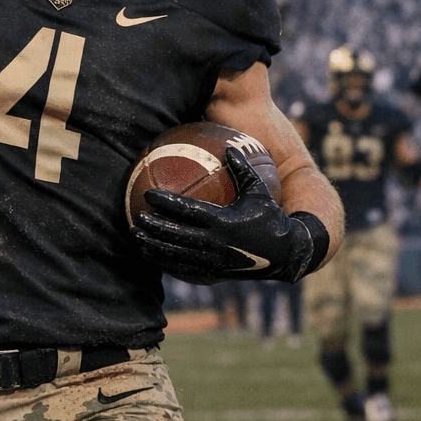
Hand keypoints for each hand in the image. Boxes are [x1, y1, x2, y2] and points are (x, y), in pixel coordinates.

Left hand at [133, 146, 320, 283]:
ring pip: (175, 255)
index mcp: (223, 222)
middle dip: (153, 227)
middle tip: (136, 217)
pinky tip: (151, 255)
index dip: (166, 203)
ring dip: (153, 247)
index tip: (149, 194)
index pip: (187, 211)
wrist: (285, 254)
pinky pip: (183, 269)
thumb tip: (229, 147)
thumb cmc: (271, 218)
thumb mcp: (259, 191)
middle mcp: (214, 243)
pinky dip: (165, 262)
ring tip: (136, 238)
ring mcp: (212, 261)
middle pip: (175, 235)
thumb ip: (243, 170)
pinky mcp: (213, 273)